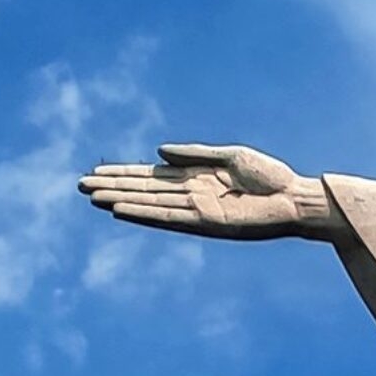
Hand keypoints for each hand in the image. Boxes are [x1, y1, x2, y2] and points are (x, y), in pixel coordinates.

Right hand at [77, 143, 342, 240]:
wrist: (295, 198)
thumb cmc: (270, 177)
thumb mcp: (230, 156)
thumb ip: (194, 154)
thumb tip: (158, 153)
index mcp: (195, 177)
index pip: (150, 176)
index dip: (123, 174)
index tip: (95, 173)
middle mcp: (191, 195)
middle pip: (143, 190)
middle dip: (113, 187)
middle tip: (79, 185)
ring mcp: (196, 210)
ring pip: (150, 204)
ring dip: (121, 200)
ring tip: (92, 198)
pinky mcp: (207, 223)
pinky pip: (169, 217)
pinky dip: (144, 214)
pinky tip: (122, 210)